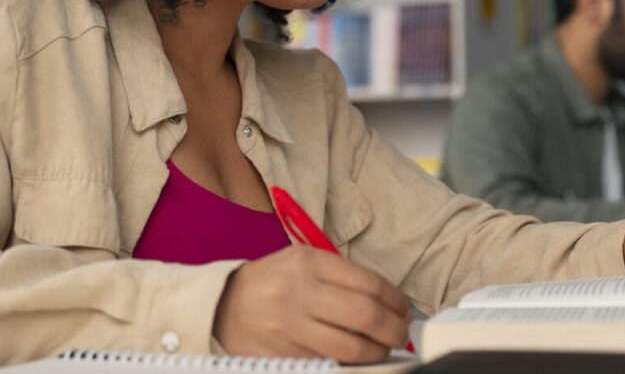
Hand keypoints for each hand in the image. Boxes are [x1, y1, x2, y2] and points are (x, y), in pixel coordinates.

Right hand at [213, 245, 410, 362]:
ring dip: (377, 352)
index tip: (403, 309)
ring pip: (351, 347)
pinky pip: (328, 364)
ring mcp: (289, 326)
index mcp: (309, 262)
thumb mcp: (302, 261)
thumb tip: (387, 301)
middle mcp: (299, 292)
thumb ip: (342, 276)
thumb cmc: (271, 282)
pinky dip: (348, 363)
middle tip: (402, 333)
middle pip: (366, 315)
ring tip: (383, 348)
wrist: (221, 305)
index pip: (370, 283)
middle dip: (395, 329)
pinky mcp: (282, 356)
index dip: (396, 300)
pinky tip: (356, 357)